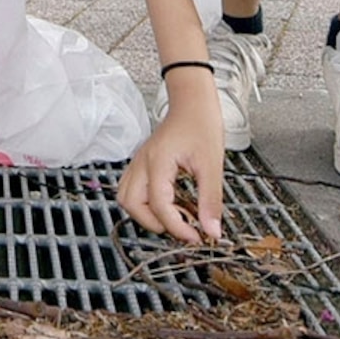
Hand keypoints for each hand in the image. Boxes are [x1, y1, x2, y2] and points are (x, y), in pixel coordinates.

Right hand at [118, 77, 226, 242]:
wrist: (193, 101)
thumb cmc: (202, 124)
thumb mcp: (213, 164)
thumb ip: (211, 200)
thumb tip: (212, 230)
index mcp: (158, 161)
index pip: (159, 206)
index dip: (177, 227)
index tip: (196, 237)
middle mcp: (142, 162)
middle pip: (131, 204)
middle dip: (155, 223)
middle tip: (181, 227)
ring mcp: (139, 162)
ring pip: (126, 198)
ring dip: (146, 214)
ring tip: (174, 215)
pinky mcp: (143, 163)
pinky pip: (133, 188)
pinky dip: (146, 202)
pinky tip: (170, 202)